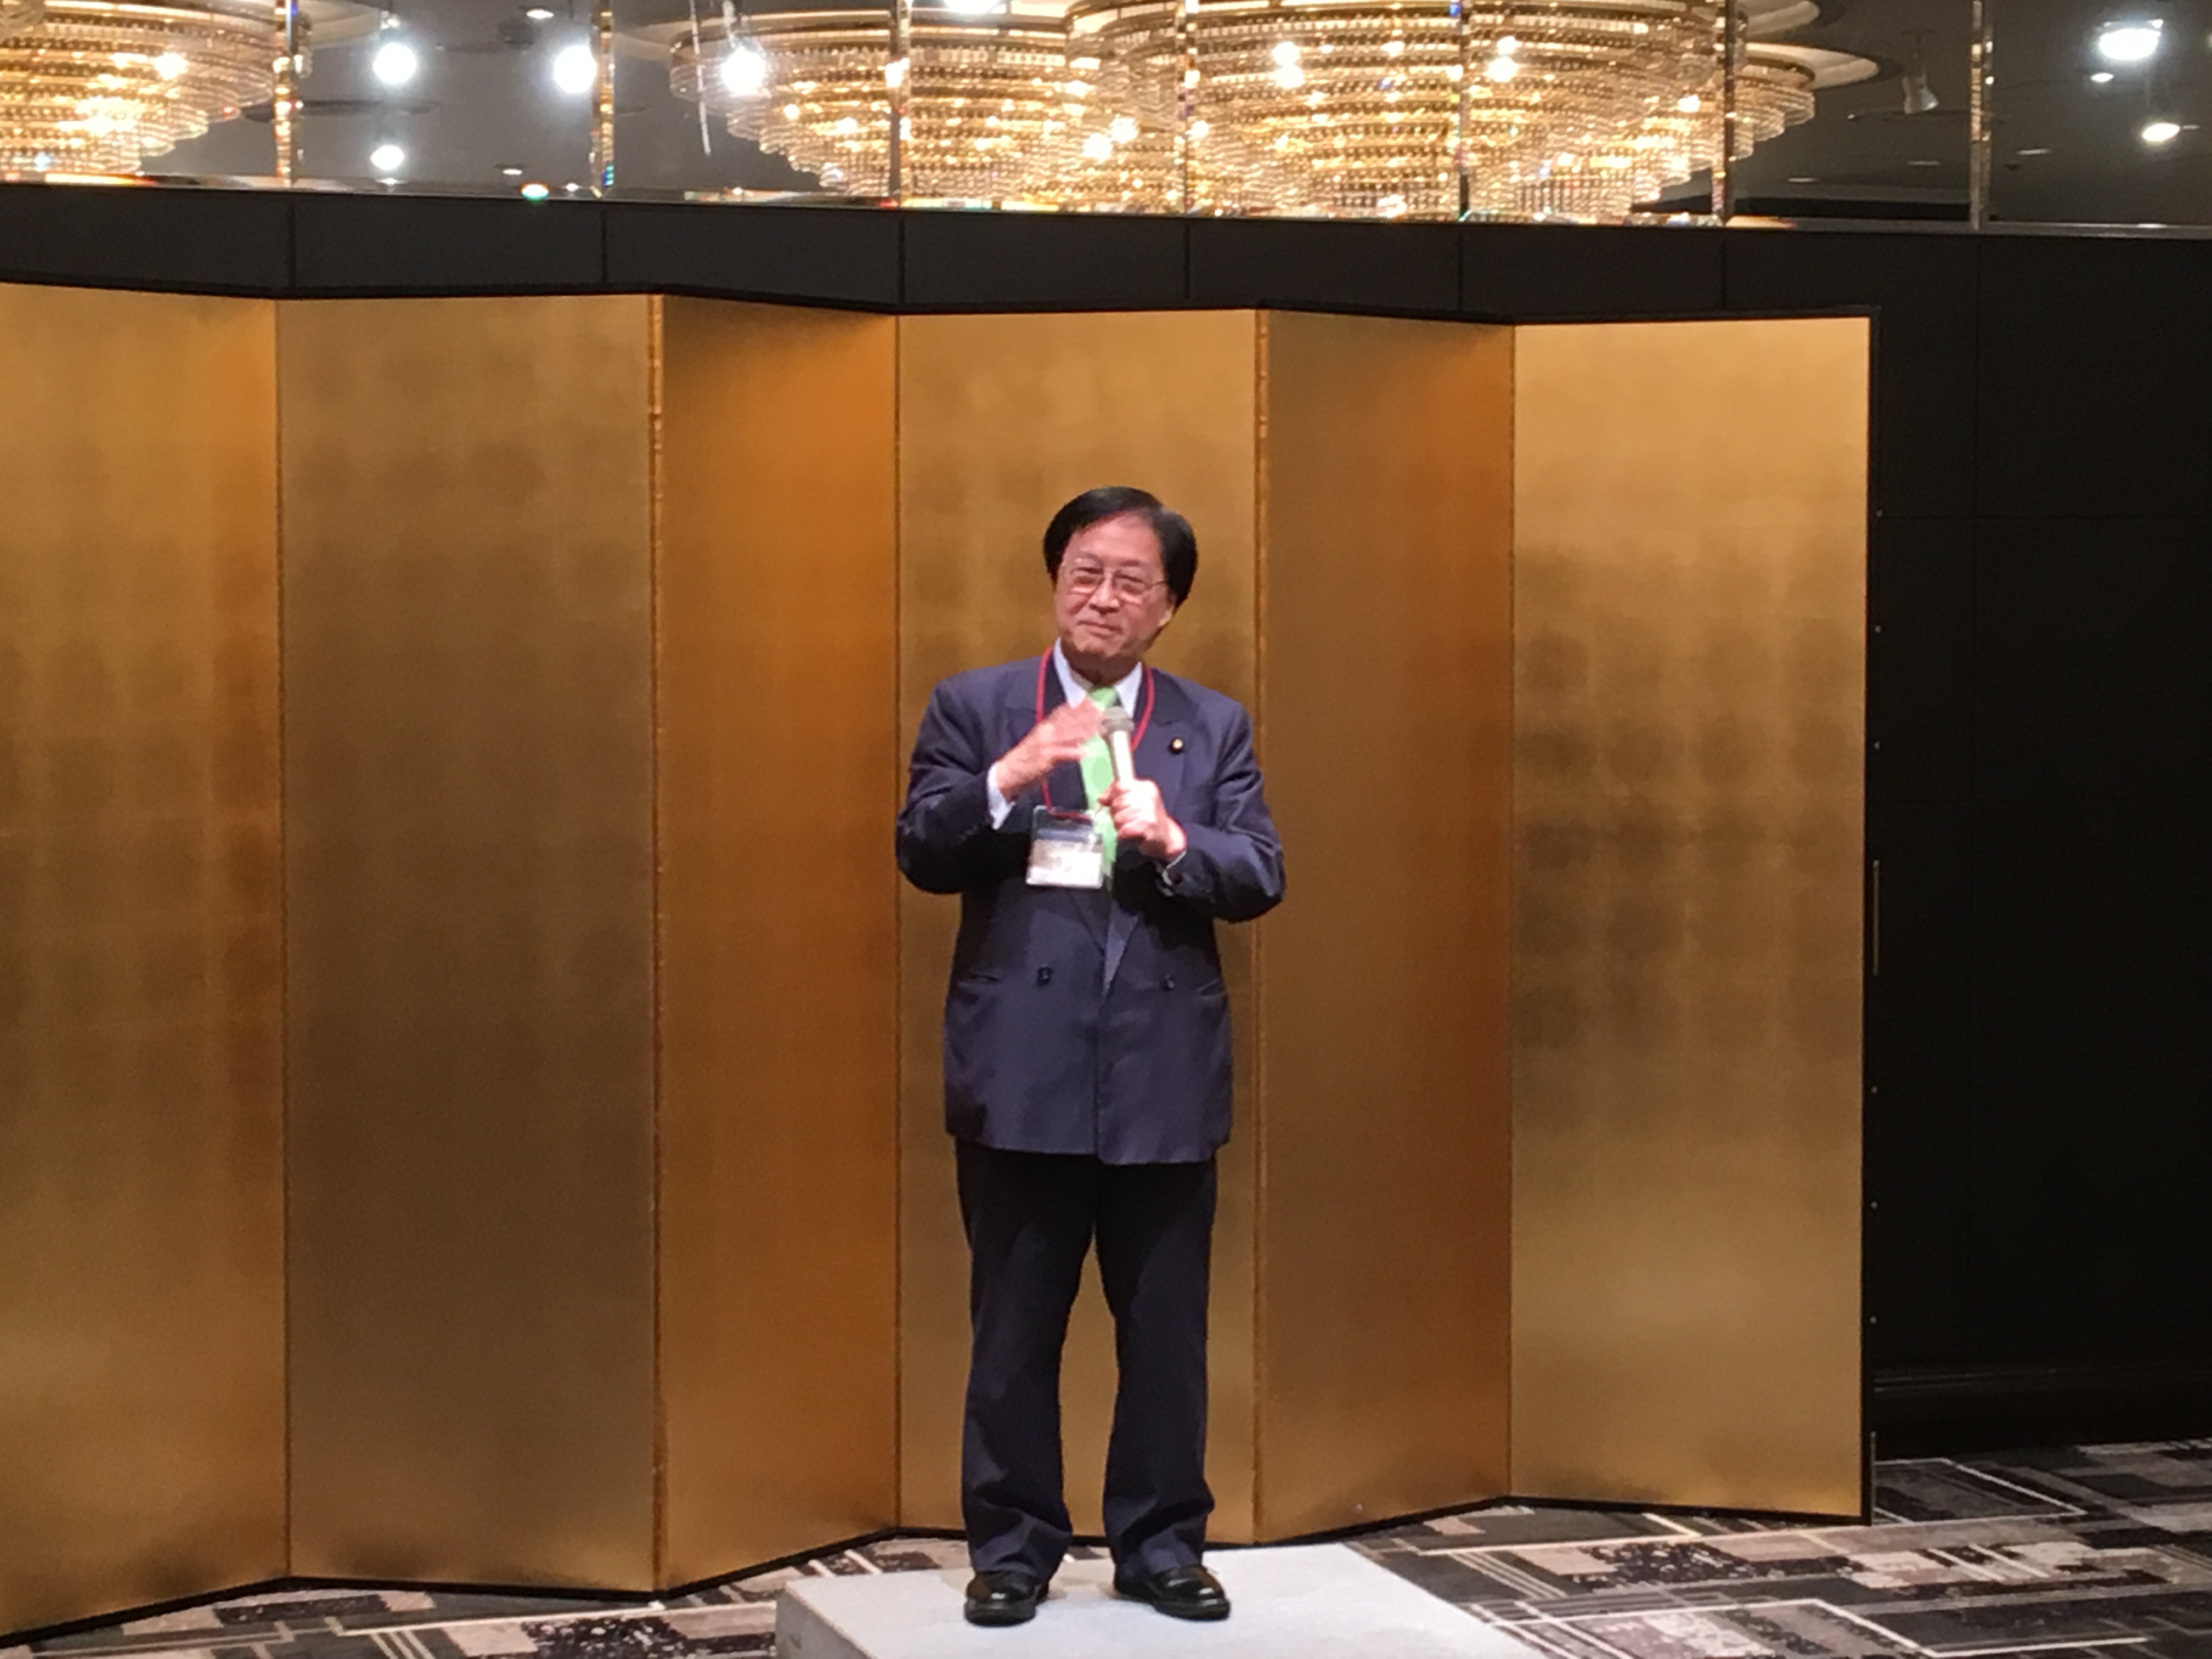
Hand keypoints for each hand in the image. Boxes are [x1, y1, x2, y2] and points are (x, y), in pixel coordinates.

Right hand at [989, 699, 1103, 797]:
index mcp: (1046, 727)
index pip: (1064, 713)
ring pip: (1067, 735)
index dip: (1079, 706)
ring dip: (1083, 731)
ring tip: (1099, 729)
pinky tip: (1084, 753)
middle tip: (1103, 713)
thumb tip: (1077, 729)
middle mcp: (1046, 732)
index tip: (1094, 701)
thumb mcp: (1043, 742)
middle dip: (1086, 717)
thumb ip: (1059, 734)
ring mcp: (1045, 744)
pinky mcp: (1044, 758)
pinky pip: (1060, 754)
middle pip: (1069, 721)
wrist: (1007, 773)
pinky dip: (1072, 753)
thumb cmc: (1028, 760)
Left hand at [1106, 779, 1185, 860]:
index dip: (1113, 797)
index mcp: (1146, 787)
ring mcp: (1150, 811)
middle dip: (1117, 814)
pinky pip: (1124, 830)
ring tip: (1130, 827)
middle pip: (1117, 803)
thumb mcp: (1134, 801)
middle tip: (1127, 819)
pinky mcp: (1148, 826)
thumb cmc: (1147, 818)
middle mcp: (1149, 797)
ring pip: (1118, 818)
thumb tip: (1101, 798)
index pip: (1120, 786)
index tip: (1118, 805)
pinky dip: (1123, 834)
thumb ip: (1116, 795)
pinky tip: (1131, 834)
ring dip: (1120, 826)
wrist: (1165, 837)